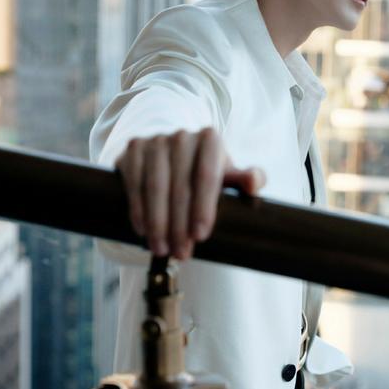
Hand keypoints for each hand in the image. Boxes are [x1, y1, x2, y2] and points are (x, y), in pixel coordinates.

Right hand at [115, 127, 265, 259]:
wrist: (172, 155)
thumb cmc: (206, 170)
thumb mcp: (227, 174)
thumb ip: (247, 179)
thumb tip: (254, 183)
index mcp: (210, 139)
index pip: (206, 176)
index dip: (203, 208)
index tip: (201, 236)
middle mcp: (182, 135)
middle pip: (180, 186)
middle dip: (179, 224)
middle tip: (181, 253)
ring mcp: (155, 140)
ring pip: (155, 187)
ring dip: (157, 223)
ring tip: (162, 249)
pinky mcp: (134, 148)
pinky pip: (134, 182)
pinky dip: (138, 210)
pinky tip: (142, 231)